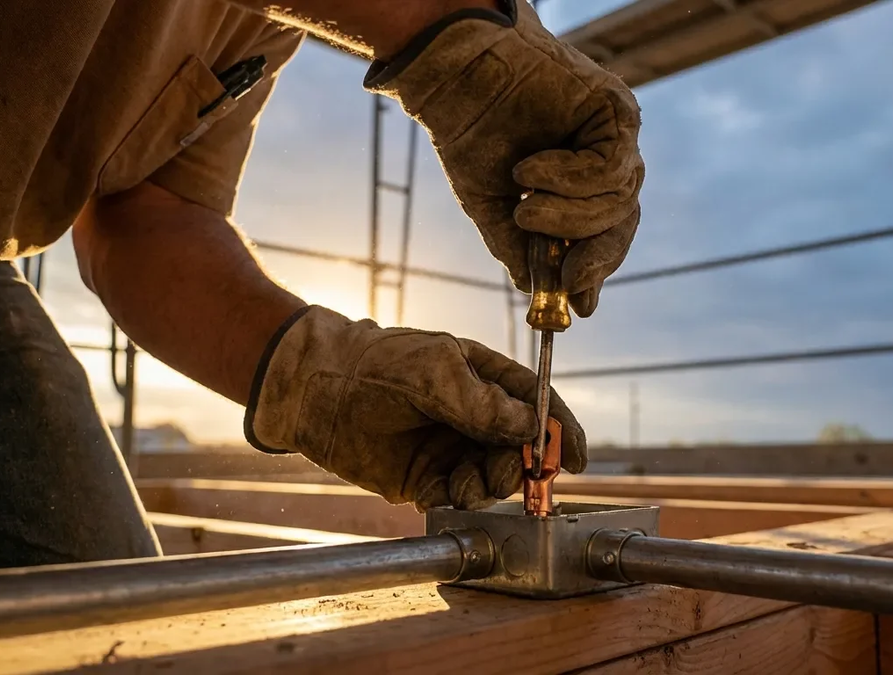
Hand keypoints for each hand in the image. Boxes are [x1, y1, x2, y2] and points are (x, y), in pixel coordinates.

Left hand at [244, 306, 586, 511]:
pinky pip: (457, 498)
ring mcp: (451, 449)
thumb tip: (530, 424)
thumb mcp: (434, 371)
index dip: (561, 430)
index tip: (577, 458)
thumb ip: (482, 401)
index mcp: (485, 380)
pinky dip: (458, 502)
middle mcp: (474, 417)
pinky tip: (443, 493)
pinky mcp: (425, 479)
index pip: (536, 404)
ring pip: (493, 478)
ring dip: (490, 487)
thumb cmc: (376, 363)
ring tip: (466, 483)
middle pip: (520, 449)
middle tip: (508, 472)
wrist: (315, 389)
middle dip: (522, 465)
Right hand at [365, 0, 643, 316]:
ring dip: (568, 217)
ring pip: (620, 201)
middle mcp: (607, 160)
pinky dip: (569, 180)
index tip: (580, 306)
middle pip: (624, 223)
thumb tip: (535, 291)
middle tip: (568, 278)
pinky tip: (531, 170)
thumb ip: (518, 247)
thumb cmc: (472, 136)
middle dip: (596, 257)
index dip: (597, 269)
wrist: (456, 80)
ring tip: (524, 205)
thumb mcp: (492, 207)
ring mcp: (616, 135)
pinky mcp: (617, 111)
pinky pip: (611, 169)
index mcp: (582, 185)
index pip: (608, 235)